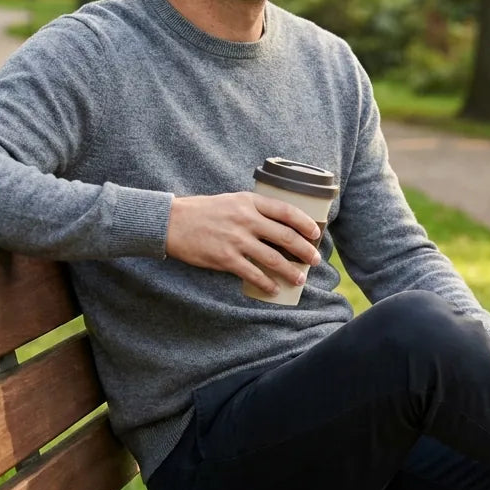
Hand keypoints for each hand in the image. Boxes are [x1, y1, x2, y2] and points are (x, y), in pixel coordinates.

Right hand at [165, 192, 321, 295]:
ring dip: (291, 271)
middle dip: (305, 250)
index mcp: (249, 202)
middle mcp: (246, 219)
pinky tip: (274, 289)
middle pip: (286, 236)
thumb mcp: (233, 201)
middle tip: (315, 259)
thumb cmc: (204, 211)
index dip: (305, 223)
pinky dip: (267, 283)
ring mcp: (236, 240)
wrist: (173, 222)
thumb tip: (280, 225)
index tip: (316, 233)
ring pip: (273, 258)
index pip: (286, 211)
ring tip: (300, 278)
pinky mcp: (225, 258)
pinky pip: (253, 274)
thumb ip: (255, 209)